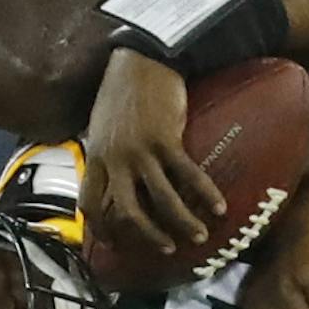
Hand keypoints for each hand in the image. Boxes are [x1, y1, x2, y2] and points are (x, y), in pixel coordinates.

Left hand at [82, 48, 224, 256]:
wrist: (142, 59)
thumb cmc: (123, 90)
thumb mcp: (102, 125)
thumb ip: (107, 154)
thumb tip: (116, 177)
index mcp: (97, 156)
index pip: (89, 203)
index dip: (101, 229)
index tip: (115, 245)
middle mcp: (116, 158)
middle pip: (127, 211)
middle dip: (147, 235)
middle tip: (166, 248)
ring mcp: (140, 150)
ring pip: (161, 200)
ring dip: (181, 222)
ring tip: (198, 235)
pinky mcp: (166, 139)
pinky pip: (187, 175)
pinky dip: (204, 194)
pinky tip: (219, 207)